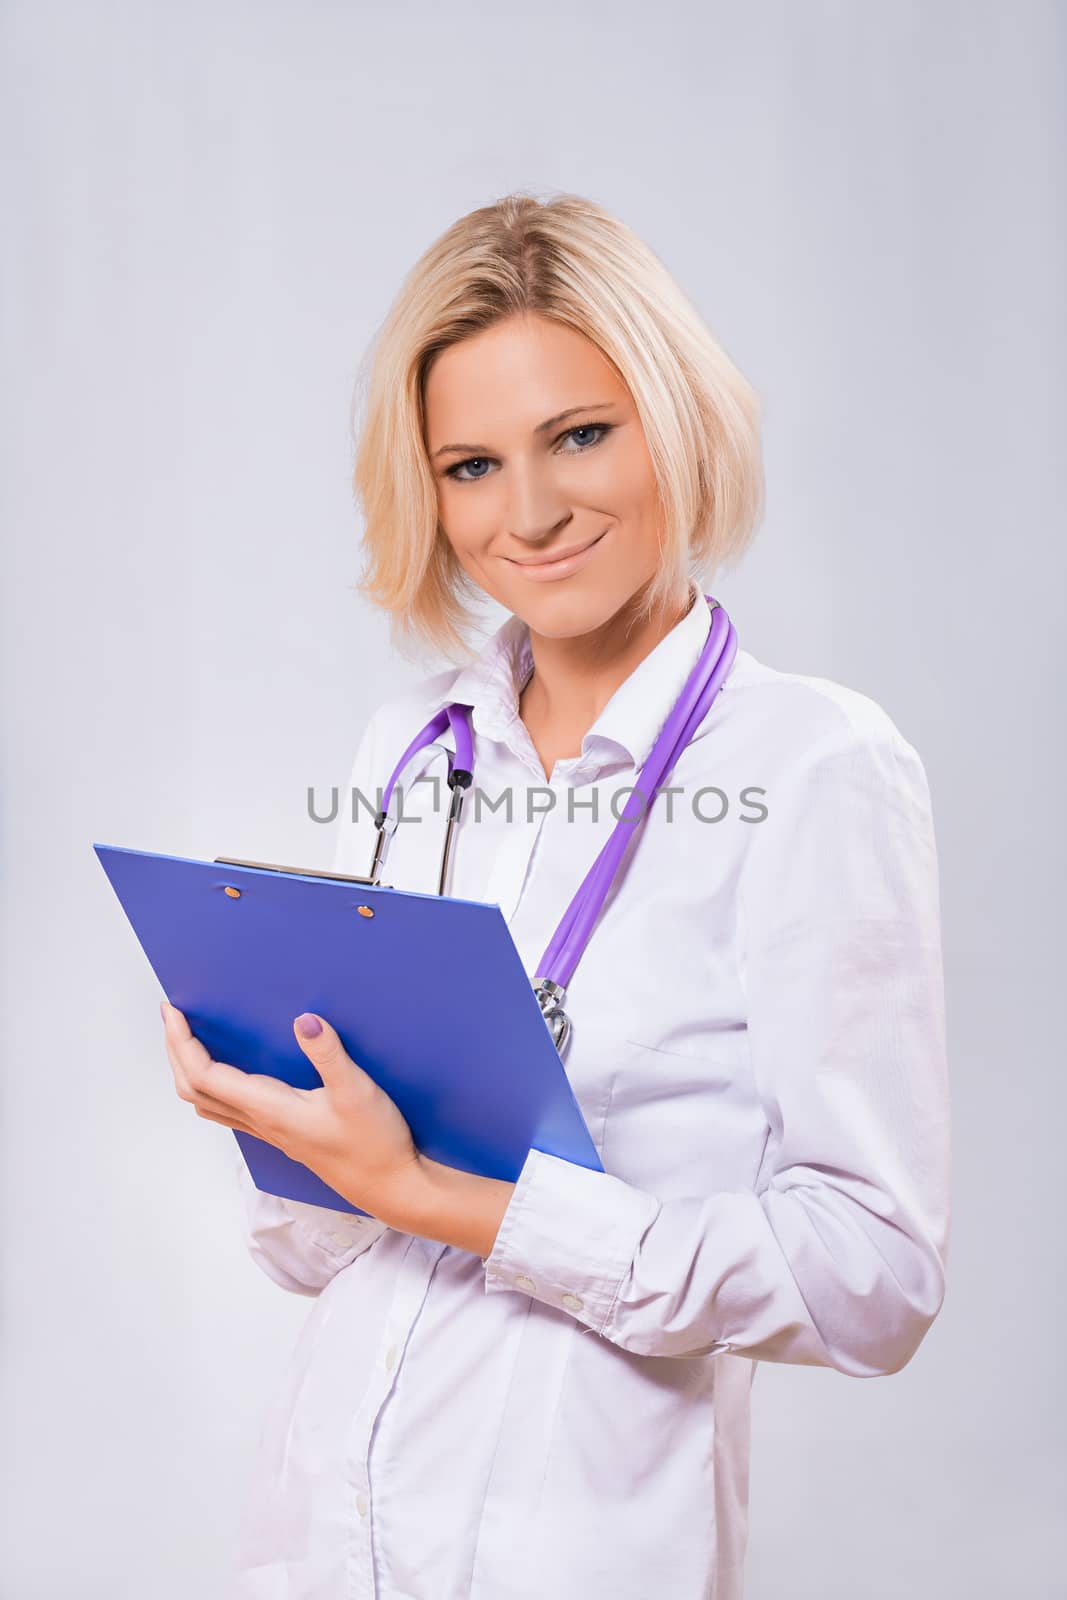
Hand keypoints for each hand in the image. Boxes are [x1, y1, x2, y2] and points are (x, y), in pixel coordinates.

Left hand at [160, 1000, 425, 1222]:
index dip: (182, 1043)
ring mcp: (269, 1131)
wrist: (390, 1186)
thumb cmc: (375, 1143)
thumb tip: (303, 1020)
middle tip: (172, 1016)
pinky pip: (229, 1110)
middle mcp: (261, 1122)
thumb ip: (329, 1055)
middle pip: (195, 1090)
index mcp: (270, 1108)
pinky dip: (212, 1086)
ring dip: (189, 1070)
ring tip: (189, 1039)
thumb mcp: (357, 1092)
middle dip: (176, 1052)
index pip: (205, 1075)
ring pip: (209, 1103)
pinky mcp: (282, 1134)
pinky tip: (228, 1072)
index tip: (175, 1011)